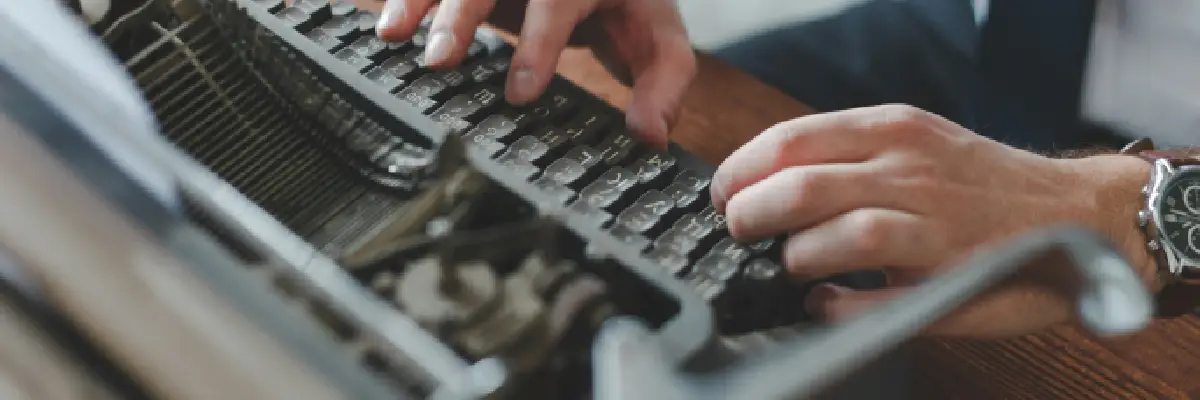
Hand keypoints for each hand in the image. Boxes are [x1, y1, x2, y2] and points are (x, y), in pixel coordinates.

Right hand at [373, 0, 695, 146]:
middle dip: (463, 16)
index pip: (560, 2)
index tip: (520, 93)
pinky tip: (384, 26)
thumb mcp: (659, 45)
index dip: (539, 45)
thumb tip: (649, 136)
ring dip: (421, 1)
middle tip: (440, 62)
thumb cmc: (631, 10)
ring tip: (392, 36)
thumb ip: (662, 89)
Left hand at [710, 104, 1156, 337]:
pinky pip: (872, 301)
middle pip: (801, 188)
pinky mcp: (949, 282)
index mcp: (894, 131)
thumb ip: (848, 154)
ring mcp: (932, 228)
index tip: (723, 193)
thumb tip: (766, 180)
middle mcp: (910, 173)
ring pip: (835, 238)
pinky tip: (826, 302)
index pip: (791, 140)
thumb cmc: (980, 183)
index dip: (741, 170)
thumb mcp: (915, 140)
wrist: (1080, 214)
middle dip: (751, 215)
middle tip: (741, 231)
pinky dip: (835, 306)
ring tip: (790, 262)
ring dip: (794, 257)